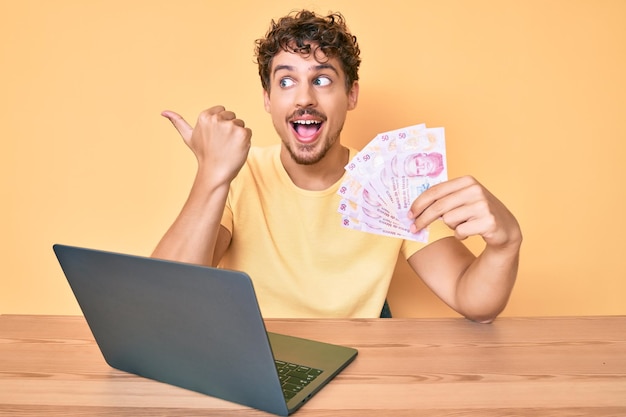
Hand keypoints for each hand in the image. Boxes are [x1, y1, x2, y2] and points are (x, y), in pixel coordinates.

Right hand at [161, 106, 251, 183]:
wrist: (215, 172)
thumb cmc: (203, 155)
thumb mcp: (188, 137)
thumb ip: (178, 122)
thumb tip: (163, 112)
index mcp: (204, 116)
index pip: (222, 110)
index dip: (221, 124)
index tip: (215, 136)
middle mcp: (217, 119)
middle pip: (232, 116)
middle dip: (230, 128)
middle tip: (222, 143)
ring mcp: (230, 126)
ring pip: (241, 124)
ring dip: (238, 135)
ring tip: (228, 147)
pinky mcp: (242, 133)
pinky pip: (249, 132)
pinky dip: (245, 141)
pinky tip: (236, 149)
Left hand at [407, 176, 521, 249]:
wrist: (506, 228)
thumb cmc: (478, 212)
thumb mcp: (462, 199)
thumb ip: (443, 198)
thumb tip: (414, 207)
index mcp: (467, 181)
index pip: (435, 191)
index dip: (419, 204)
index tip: (409, 214)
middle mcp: (475, 190)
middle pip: (438, 207)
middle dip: (423, 219)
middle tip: (414, 229)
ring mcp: (483, 205)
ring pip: (449, 220)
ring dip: (451, 227)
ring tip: (463, 225)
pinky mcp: (488, 221)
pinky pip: (460, 232)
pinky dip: (461, 235)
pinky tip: (471, 232)